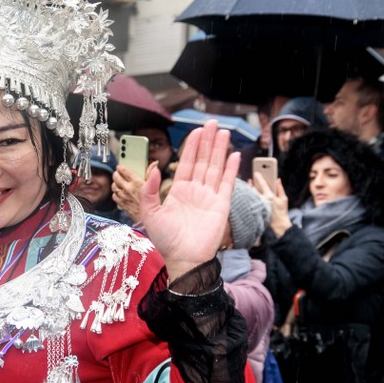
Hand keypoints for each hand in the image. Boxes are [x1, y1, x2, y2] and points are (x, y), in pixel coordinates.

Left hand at [112, 162, 155, 221]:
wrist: (150, 220)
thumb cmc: (154, 204)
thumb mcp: (155, 186)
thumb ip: (151, 174)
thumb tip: (154, 164)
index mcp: (137, 182)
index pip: (123, 170)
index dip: (121, 167)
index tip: (120, 166)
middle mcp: (128, 188)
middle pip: (116, 176)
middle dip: (117, 174)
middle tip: (119, 174)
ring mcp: (123, 196)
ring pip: (114, 186)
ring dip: (116, 184)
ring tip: (119, 183)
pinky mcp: (121, 204)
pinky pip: (114, 196)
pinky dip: (116, 194)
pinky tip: (120, 193)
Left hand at [140, 120, 238, 279]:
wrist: (183, 259)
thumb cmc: (166, 240)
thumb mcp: (150, 213)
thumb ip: (149, 191)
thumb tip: (154, 169)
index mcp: (178, 191)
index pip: (186, 163)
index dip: (191, 147)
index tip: (196, 131)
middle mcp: (194, 191)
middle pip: (202, 161)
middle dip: (207, 142)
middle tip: (212, 123)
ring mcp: (209, 197)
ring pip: (215, 168)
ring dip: (219, 150)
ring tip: (223, 133)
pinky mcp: (221, 206)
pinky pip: (227, 184)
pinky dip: (230, 170)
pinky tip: (234, 155)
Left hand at [253, 172, 290, 237]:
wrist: (278, 226)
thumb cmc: (282, 212)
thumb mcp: (284, 199)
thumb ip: (280, 188)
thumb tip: (277, 179)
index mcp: (270, 197)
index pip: (263, 184)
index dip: (259, 177)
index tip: (256, 172)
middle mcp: (262, 201)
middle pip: (254, 189)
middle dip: (251, 184)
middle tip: (250, 179)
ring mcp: (258, 206)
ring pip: (251, 195)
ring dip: (249, 190)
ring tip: (249, 185)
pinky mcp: (255, 210)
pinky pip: (251, 201)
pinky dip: (249, 197)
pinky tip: (249, 195)